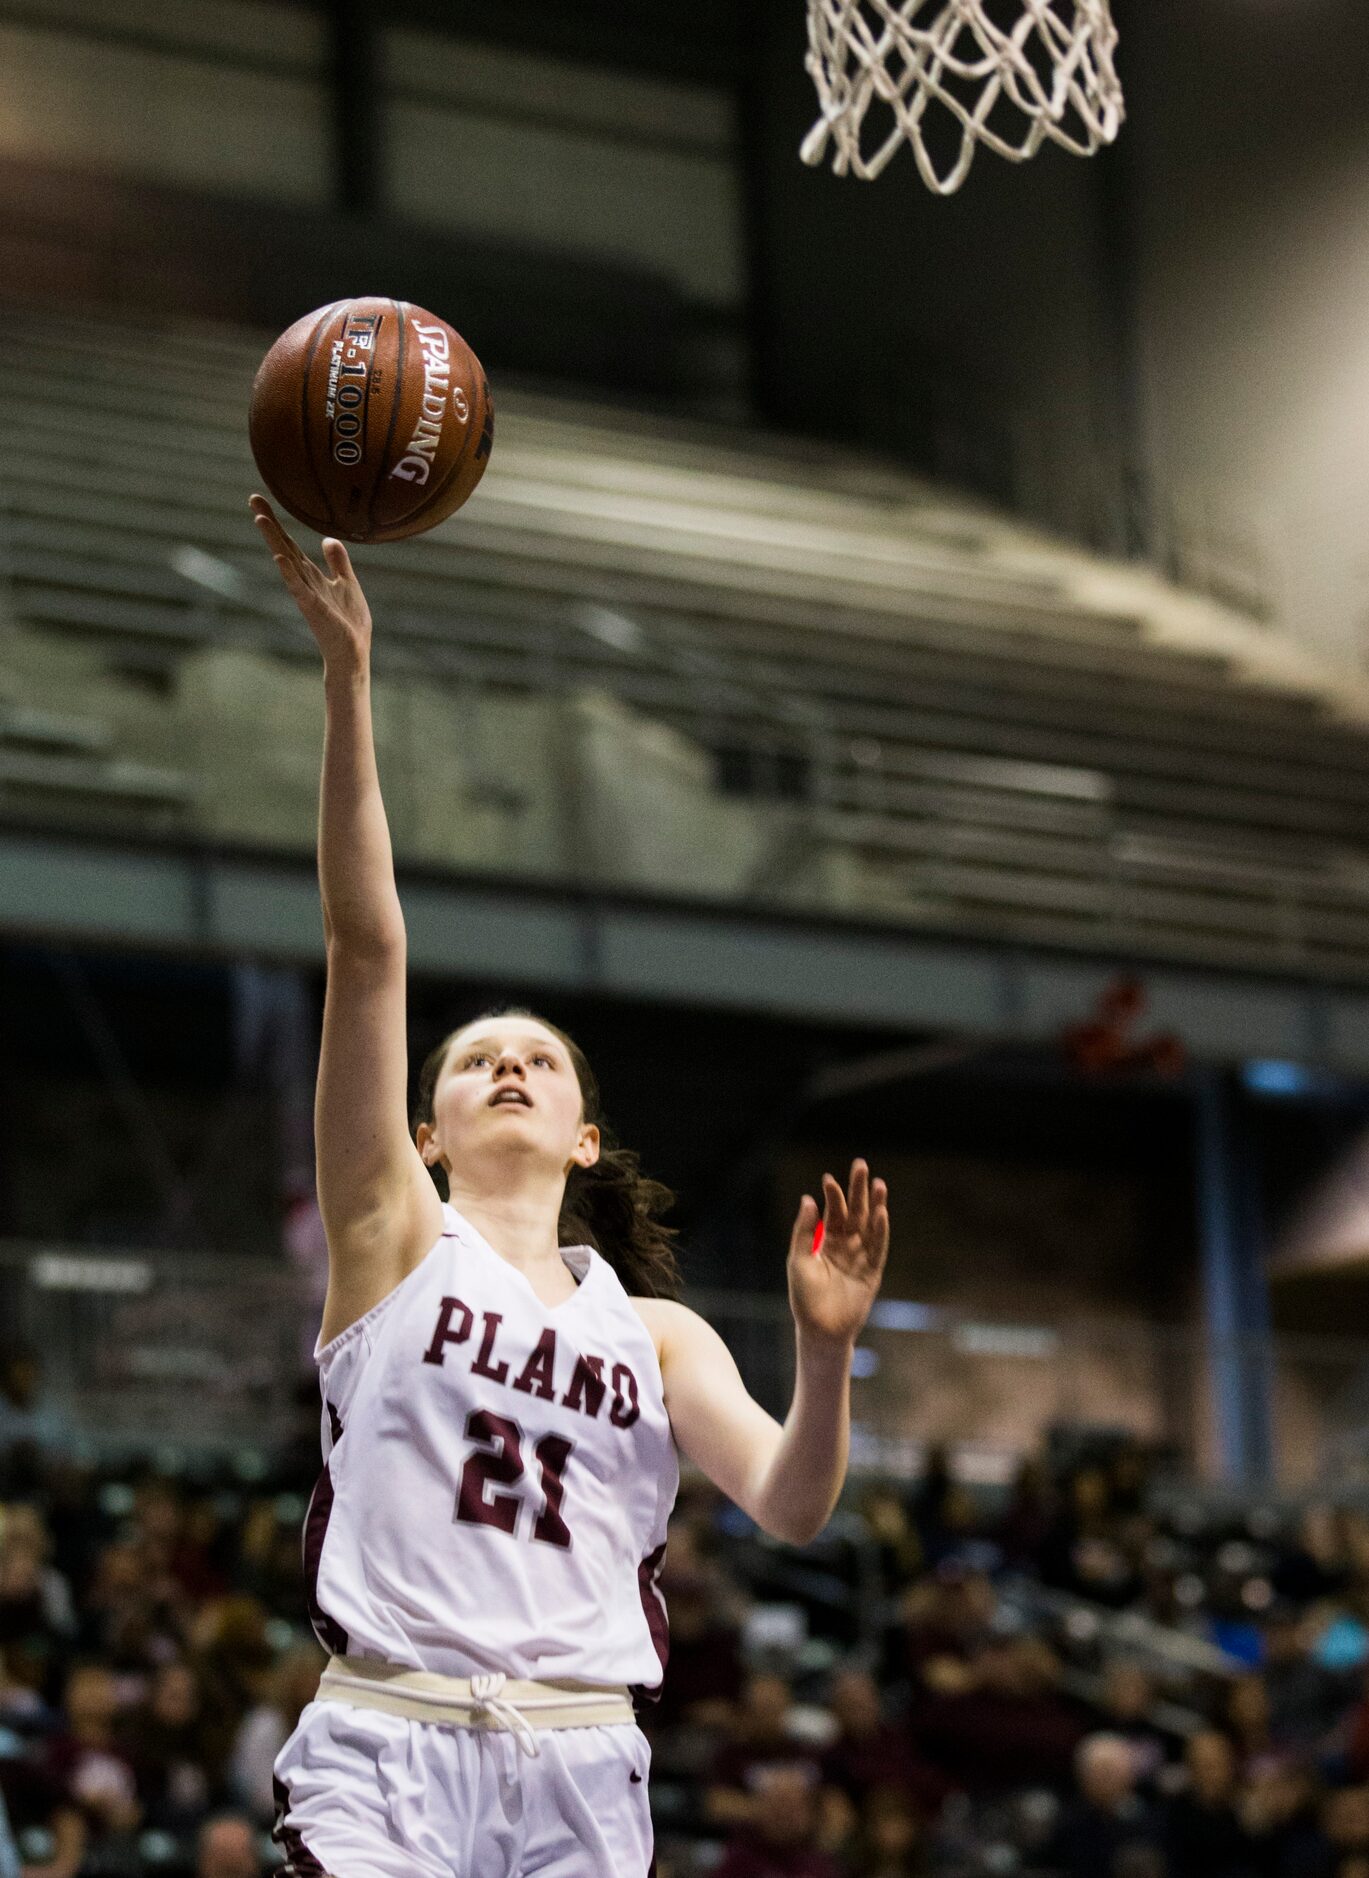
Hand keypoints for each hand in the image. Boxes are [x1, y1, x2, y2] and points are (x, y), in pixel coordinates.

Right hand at [249, 494, 371, 669]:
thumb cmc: (349, 621)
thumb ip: (337, 561)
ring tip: (260, 519)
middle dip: (270, 524)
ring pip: (287, 562)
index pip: (290, 543)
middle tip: (253, 499)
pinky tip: (279, 558)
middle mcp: (304, 581)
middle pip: (283, 546)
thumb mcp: (346, 582)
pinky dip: (288, 573)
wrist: (353, 650)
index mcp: (311, 574)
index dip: (277, 522)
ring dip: (275, 541)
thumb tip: (328, 539)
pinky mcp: (313, 608)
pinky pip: (298, 588)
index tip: (259, 500)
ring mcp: (306, 594)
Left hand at [786, 1158, 888, 1350]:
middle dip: (858, 1190)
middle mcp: (846, 1246)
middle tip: (861, 1165)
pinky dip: (880, 1231)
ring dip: (875, 1205)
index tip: (828, 1179)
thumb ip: (805, 1231)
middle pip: (855, 1213)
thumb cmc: (805, 1297)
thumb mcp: (799, 1260)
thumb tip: (808, 1199)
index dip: (833, 1196)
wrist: (819, 1330)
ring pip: (870, 1226)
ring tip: (878, 1183)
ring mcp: (861, 1258)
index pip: (833, 1213)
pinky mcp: (872, 1272)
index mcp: (827, 1242)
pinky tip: (881, 1213)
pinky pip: (878, 1248)